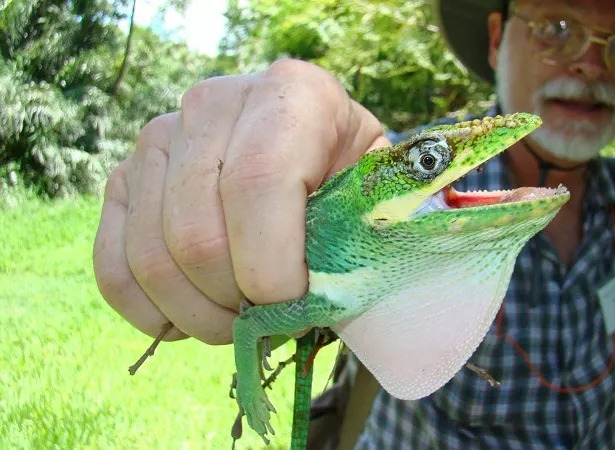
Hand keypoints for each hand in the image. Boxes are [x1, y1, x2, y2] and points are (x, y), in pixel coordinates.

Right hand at [93, 59, 389, 343]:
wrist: (310, 157)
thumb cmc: (351, 184)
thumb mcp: (374, 198)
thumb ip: (358, 235)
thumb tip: (314, 300)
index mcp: (291, 93)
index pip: (259, 183)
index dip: (273, 265)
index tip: (296, 308)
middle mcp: (212, 103)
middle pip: (198, 233)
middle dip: (238, 304)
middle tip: (273, 323)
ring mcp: (157, 139)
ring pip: (153, 259)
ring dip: (201, 318)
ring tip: (242, 325)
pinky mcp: (121, 181)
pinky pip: (114, 269)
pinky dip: (153, 315)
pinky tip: (195, 320)